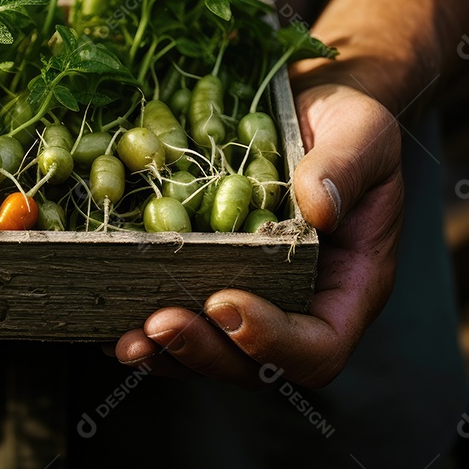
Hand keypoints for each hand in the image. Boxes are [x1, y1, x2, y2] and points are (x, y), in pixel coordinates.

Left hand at [112, 81, 402, 388]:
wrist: (313, 103)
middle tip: (158, 324)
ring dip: (166, 352)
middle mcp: (298, 304)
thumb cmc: (349, 121)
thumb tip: (318, 208)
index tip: (226, 303)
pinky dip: (143, 324)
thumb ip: (345, 169)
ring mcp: (252, 296)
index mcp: (348, 285)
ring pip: (209, 353)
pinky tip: (107, 317)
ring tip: (127, 338)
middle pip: (253, 365)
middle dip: (203, 351)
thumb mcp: (361, 134)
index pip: (318, 346)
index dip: (272, 342)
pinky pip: (181, 316)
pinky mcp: (209, 276)